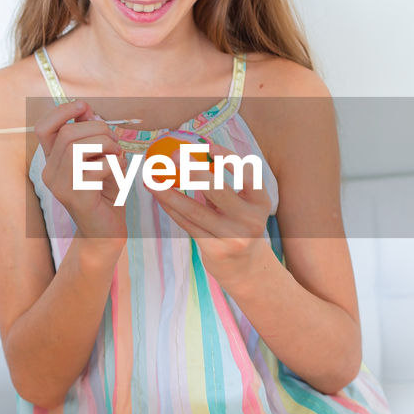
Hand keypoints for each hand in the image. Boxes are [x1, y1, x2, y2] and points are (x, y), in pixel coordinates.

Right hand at [36, 100, 127, 242]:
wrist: (106, 231)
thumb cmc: (104, 192)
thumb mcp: (98, 158)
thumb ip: (90, 135)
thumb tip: (86, 109)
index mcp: (52, 161)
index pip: (43, 128)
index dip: (61, 111)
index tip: (84, 106)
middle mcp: (50, 173)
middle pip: (67, 134)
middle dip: (97, 129)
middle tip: (114, 142)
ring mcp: (61, 186)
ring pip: (79, 147)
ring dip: (107, 145)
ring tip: (118, 155)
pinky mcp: (77, 197)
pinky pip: (98, 167)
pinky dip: (116, 164)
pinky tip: (120, 172)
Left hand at [143, 141, 272, 285]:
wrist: (246, 267)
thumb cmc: (239, 224)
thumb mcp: (244, 205)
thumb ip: (225, 183)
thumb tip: (192, 151)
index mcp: (261, 202)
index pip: (248, 175)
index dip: (229, 159)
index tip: (209, 146)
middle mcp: (250, 220)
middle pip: (219, 190)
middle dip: (194, 171)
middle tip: (174, 156)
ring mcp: (233, 237)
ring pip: (195, 210)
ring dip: (169, 192)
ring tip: (152, 178)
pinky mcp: (215, 250)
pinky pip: (187, 225)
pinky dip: (171, 208)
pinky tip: (159, 196)